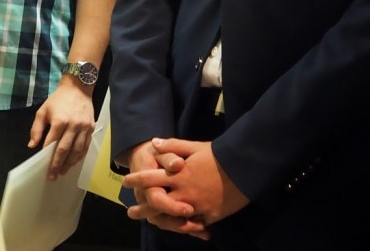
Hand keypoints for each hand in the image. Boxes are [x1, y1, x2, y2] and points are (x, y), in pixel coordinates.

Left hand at [28, 80, 94, 178]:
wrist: (78, 88)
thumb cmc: (58, 100)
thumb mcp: (43, 111)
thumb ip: (36, 128)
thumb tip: (32, 145)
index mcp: (59, 121)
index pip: (52, 144)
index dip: (47, 157)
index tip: (44, 168)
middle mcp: (73, 126)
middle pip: (65, 150)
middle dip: (58, 165)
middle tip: (53, 176)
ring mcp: (83, 127)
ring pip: (77, 150)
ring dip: (70, 163)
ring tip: (63, 171)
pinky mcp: (91, 128)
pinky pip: (86, 145)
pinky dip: (80, 156)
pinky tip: (74, 162)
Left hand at [125, 139, 248, 227]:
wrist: (244, 168)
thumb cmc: (218, 155)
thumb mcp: (195, 147)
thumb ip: (173, 146)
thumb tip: (153, 142)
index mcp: (178, 175)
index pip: (151, 178)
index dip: (136, 180)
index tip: (125, 181)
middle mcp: (184, 192)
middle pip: (156, 203)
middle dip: (141, 208)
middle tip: (131, 211)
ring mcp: (196, 206)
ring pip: (171, 218)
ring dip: (160, 220)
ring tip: (152, 221)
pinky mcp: (209, 216)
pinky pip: (193, 225)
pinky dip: (185, 226)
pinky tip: (178, 227)